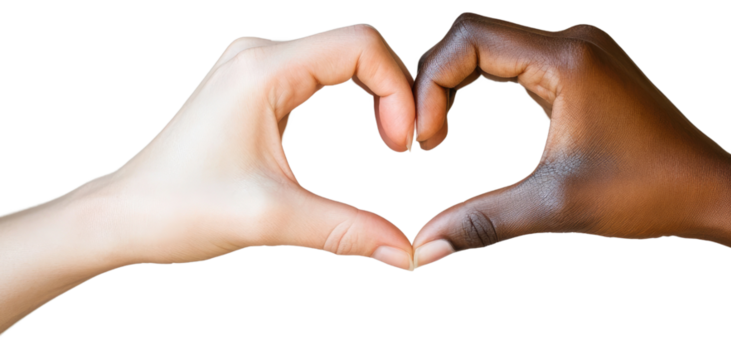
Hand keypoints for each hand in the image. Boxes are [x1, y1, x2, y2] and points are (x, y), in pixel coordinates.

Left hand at [2, 24, 417, 332]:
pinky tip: (363, 131)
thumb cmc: (179, 209)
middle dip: (392, 92)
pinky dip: (350, 97)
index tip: (403, 146)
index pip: (361, 45)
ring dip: (373, 94)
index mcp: (264, 70)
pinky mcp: (251, 87)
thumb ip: (348, 230)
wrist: (120, 217)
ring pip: (339, 58)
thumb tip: (408, 251)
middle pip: (355, 47)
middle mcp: (258, 55)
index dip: (398, 89)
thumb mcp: (273, 218)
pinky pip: (317, 74)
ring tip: (390, 141)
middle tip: (403, 146)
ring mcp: (252, 68)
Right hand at [411, 13, 730, 289]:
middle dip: (436, 83)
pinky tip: (467, 120)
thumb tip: (425, 247)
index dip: (430, 84)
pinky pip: (516, 61)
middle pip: (473, 36)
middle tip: (422, 138)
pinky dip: (484, 85)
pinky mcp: (583, 67)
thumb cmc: (648, 192)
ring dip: (457, 83)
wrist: (710, 189)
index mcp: (566, 58)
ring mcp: (580, 50)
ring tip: (438, 134)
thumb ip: (482, 221)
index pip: (468, 40)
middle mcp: (572, 40)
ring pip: (493, 46)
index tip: (423, 140)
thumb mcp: (554, 206)